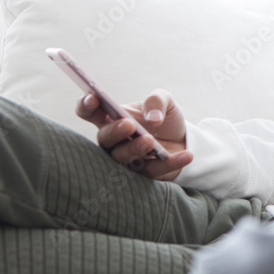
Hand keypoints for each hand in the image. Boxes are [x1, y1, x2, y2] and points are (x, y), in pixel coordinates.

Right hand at [76, 89, 193, 180]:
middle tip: (128, 125)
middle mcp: (115, 141)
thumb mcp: (166, 101)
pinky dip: (170, 163)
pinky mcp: (145, 174)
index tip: (93, 98)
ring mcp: (128, 159)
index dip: (86, 106)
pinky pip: (154, 171)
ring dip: (135, 149)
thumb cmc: (165, 118)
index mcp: (113, 118)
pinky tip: (186, 155)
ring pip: (123, 158)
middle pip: (104, 139)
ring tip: (150, 141)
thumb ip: (156, 100)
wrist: (185, 139)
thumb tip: (152, 118)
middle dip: (114, 131)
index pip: (90, 112)